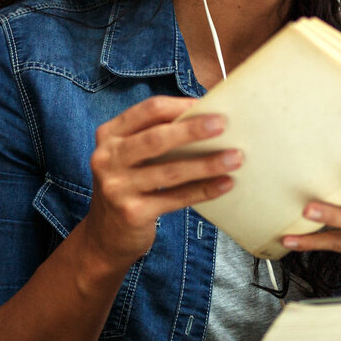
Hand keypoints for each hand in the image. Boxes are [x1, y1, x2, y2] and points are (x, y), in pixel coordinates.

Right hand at [83, 95, 241, 272]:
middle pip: (156, 138)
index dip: (180, 106)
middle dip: (193, 130)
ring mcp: (117, 187)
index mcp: (110, 134)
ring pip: (170, 170)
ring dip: (206, 163)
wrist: (105, 235)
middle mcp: (107, 158)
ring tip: (235, 157)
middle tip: (223, 124)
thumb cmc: (129, 184)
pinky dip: (203, 190)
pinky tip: (225, 184)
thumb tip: (208, 118)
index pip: (148, 111)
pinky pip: (176, 198)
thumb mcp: (131, 155)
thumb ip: (157, 136)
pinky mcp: (132, 213)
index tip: (209, 104)